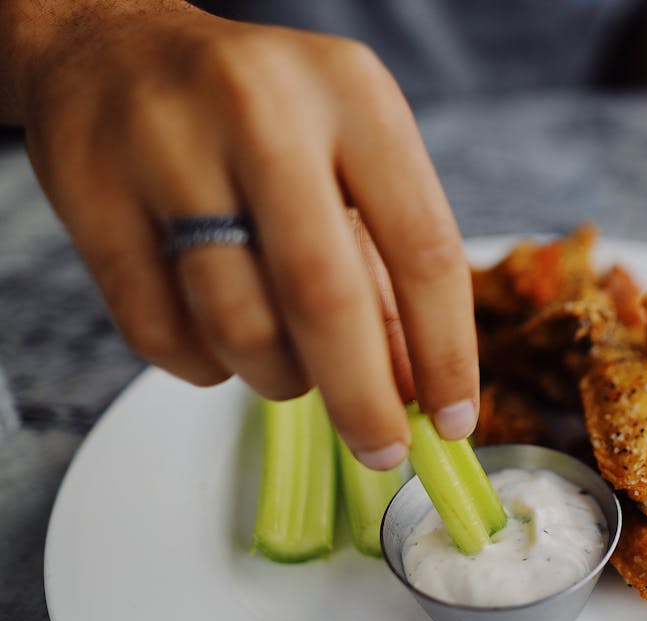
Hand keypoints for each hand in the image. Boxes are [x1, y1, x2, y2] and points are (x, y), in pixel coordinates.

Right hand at [3, 0, 477, 466]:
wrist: (109, 44)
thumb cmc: (261, 114)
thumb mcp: (347, 154)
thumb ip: (385, 264)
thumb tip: (417, 387)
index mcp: (352, 94)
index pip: (424, 247)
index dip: (447, 352)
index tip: (454, 420)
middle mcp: (263, 111)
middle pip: (326, 299)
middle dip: (362, 398)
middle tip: (382, 449)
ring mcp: (166, 148)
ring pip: (240, 326)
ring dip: (280, 378)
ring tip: (291, 365)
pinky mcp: (91, 195)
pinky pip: (162, 335)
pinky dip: (207, 367)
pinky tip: (223, 342)